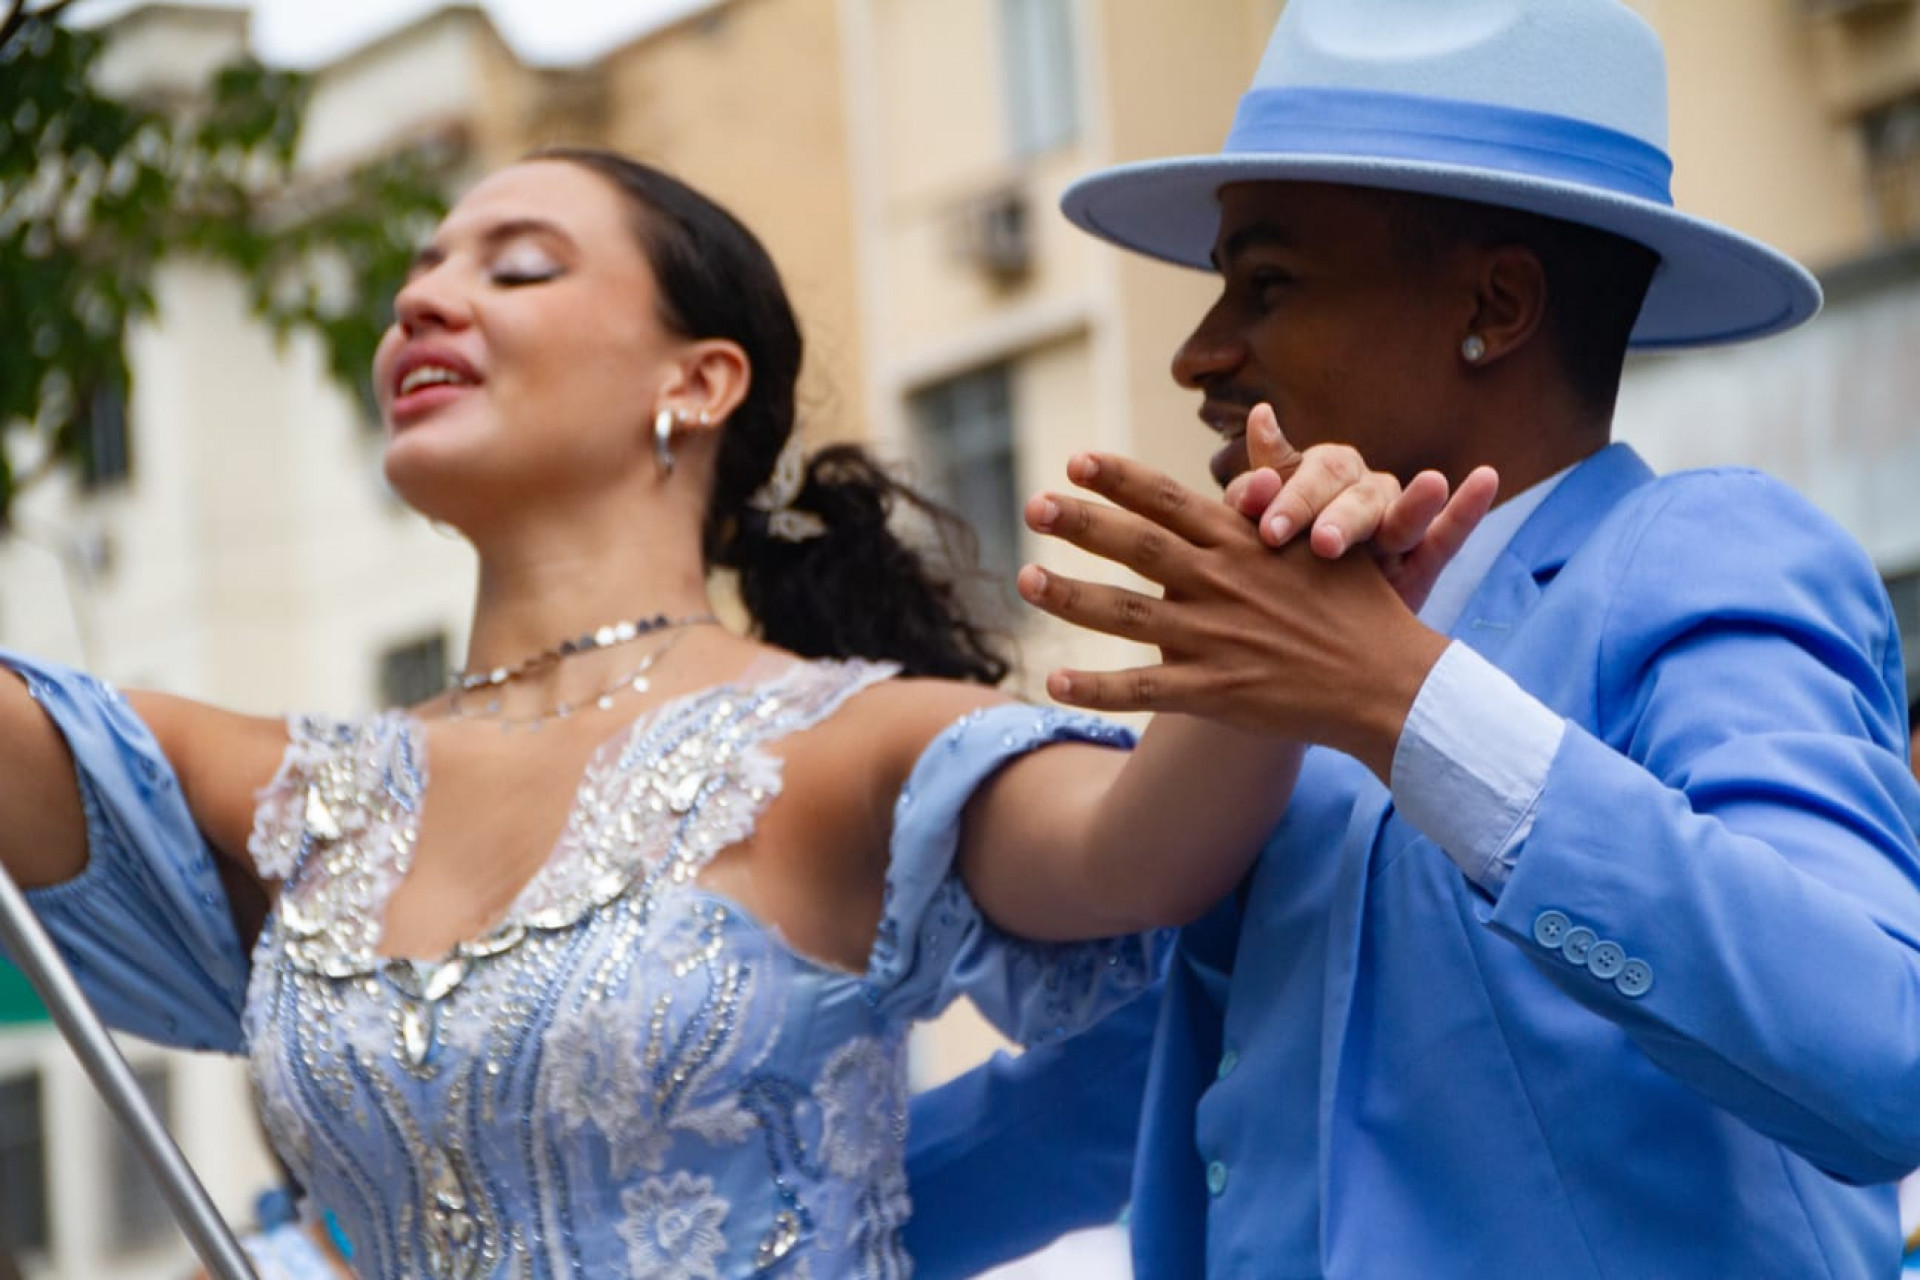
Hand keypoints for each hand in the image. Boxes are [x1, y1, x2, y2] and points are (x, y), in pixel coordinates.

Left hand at [1019, 450, 1453, 777]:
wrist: (1389, 682)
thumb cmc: (1359, 602)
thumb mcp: (1326, 528)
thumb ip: (1283, 475)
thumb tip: (1263, 416)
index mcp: (1245, 541)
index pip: (1168, 500)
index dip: (1118, 478)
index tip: (1074, 460)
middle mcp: (1222, 583)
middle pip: (1134, 547)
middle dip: (1078, 523)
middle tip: (1032, 506)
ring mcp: (1215, 639)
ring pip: (1124, 615)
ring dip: (1068, 597)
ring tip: (1024, 580)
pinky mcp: (1215, 692)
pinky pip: (1143, 689)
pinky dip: (1096, 687)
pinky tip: (1054, 681)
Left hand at [1221, 404, 1498, 612]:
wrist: (1298, 639)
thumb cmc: (1271, 573)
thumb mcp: (1254, 535)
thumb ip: (1254, 492)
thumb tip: (1261, 417)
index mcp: (1315, 481)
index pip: (1309, 471)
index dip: (1292, 494)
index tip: (1267, 527)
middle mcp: (1357, 494)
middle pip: (1355, 489)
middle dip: (1340, 515)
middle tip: (1324, 545)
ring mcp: (1393, 526)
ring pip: (1402, 510)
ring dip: (1415, 502)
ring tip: (1433, 483)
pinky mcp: (1421, 562)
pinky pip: (1449, 533)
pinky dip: (1468, 508)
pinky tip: (1486, 478)